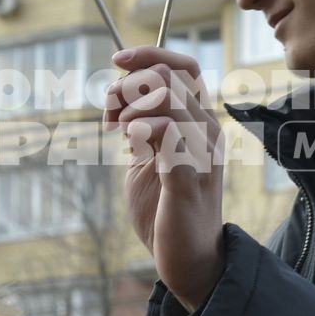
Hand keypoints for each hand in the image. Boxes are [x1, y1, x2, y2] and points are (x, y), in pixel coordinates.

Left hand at [104, 47, 227, 310]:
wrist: (189, 260)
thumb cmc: (166, 209)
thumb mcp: (149, 158)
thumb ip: (141, 126)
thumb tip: (122, 96)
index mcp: (198, 122)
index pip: (183, 66)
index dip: (149, 55)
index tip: (118, 62)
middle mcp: (205, 130)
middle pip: (168, 74)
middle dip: (127, 85)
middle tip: (109, 114)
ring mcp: (200, 151)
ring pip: (167, 95)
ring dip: (131, 106)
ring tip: (119, 132)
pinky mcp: (188, 176)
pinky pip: (167, 132)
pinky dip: (141, 129)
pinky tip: (130, 144)